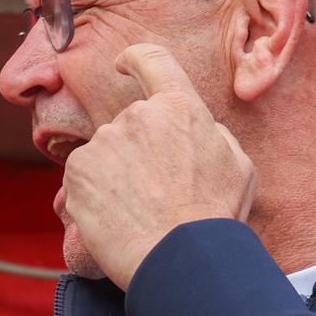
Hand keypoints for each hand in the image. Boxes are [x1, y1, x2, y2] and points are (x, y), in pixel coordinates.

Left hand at [62, 44, 257, 287]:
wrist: (179, 257)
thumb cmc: (214, 217)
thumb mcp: (238, 165)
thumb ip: (210, 134)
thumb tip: (193, 127)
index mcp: (179, 108)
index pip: (152, 59)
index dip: (135, 59)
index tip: (124, 64)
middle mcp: (137, 116)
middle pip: (129, 125)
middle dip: (137, 152)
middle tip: (155, 192)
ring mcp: (104, 141)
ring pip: (104, 154)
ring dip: (115, 175)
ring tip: (138, 211)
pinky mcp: (78, 170)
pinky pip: (82, 177)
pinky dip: (92, 194)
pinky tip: (115, 217)